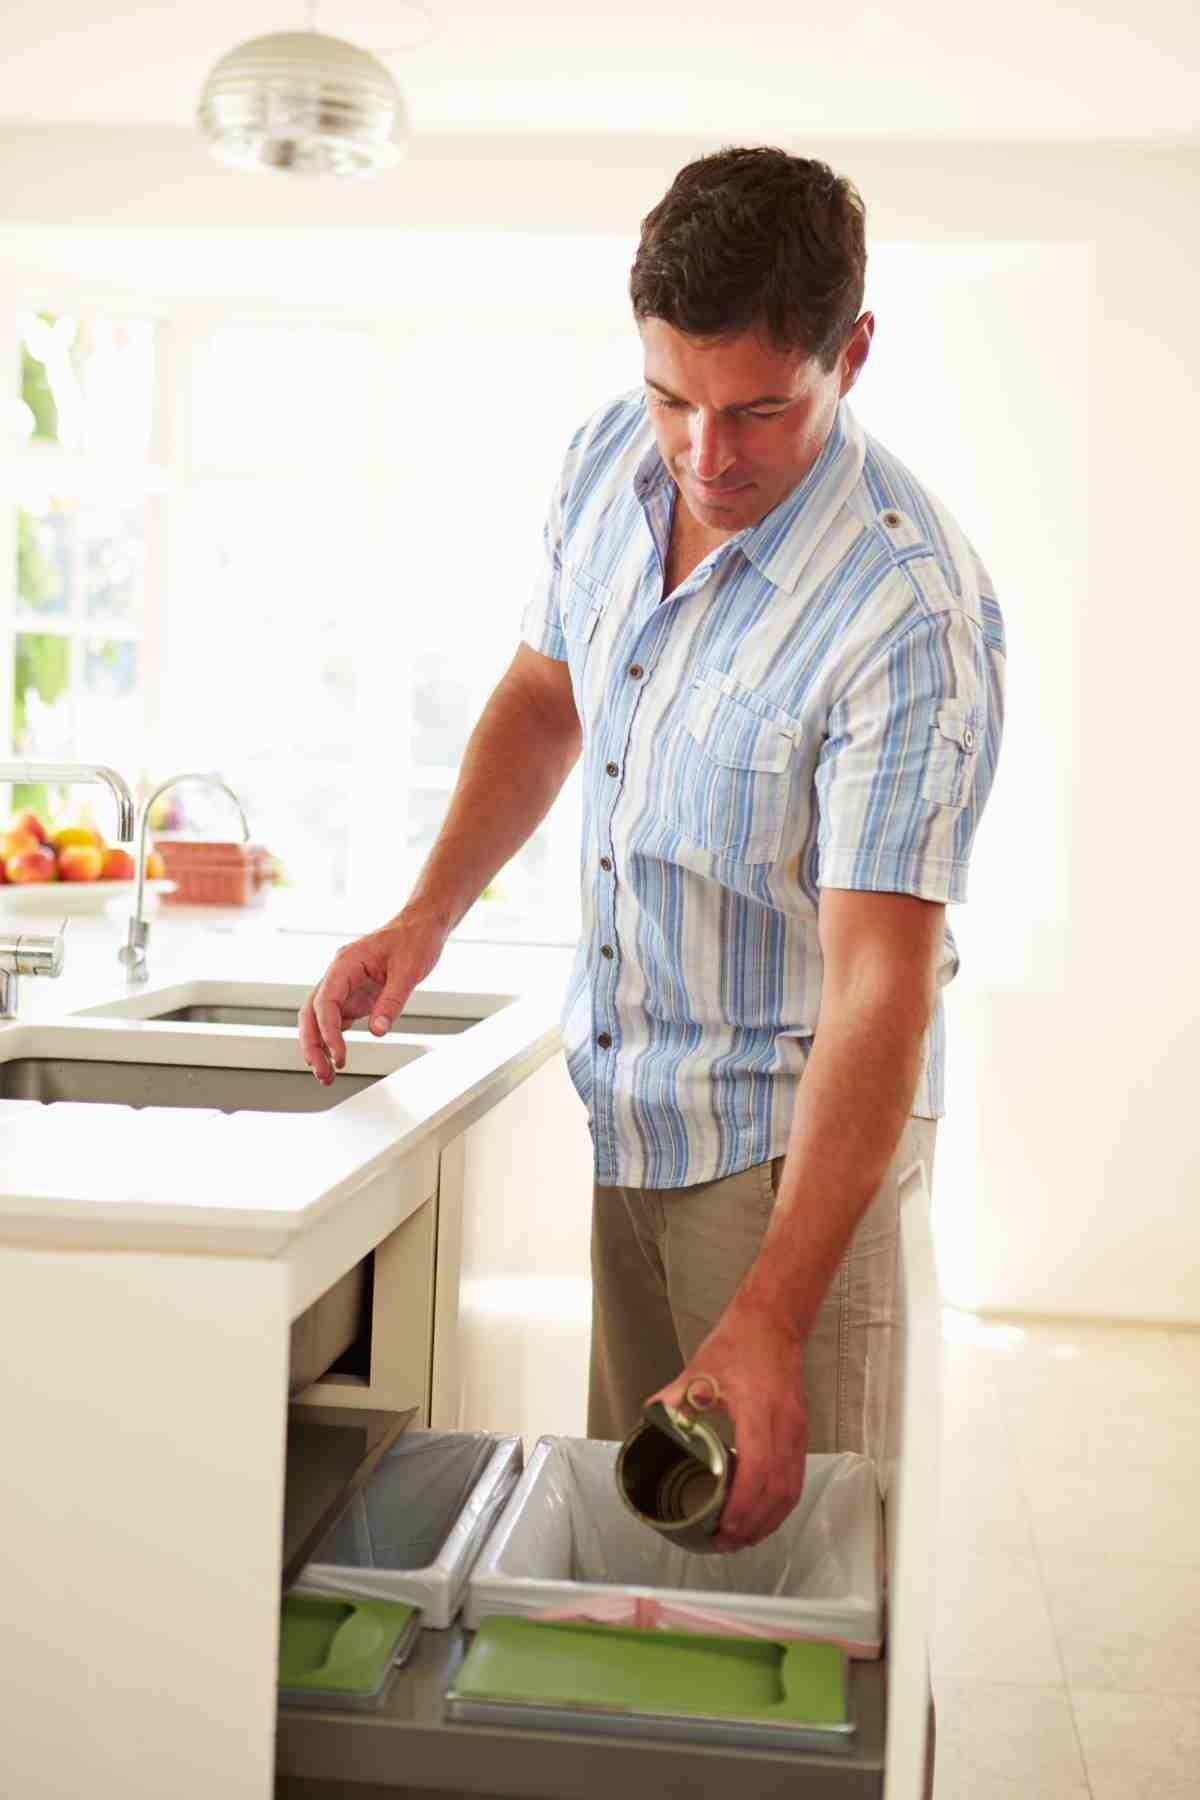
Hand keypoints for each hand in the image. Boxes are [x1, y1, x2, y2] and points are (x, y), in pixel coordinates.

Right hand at [298, 905, 448, 1083]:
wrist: (422, 926)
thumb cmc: (414, 939)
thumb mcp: (409, 971)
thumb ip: (392, 1002)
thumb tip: (377, 1031)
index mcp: (345, 963)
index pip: (325, 1001)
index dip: (328, 1031)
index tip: (339, 1055)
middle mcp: (339, 975)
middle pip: (311, 1013)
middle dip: (312, 1045)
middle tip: (324, 1074)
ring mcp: (345, 986)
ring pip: (319, 1019)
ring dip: (319, 1046)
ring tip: (327, 1076)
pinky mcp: (355, 996)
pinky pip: (335, 1020)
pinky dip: (332, 1040)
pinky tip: (335, 1059)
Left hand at [650, 1298, 809, 1552]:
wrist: (773, 1323)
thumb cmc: (737, 1344)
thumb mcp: (697, 1371)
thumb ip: (673, 1401)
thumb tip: (649, 1425)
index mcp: (757, 1411)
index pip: (757, 1469)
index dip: (743, 1506)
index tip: (723, 1527)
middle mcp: (783, 1426)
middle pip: (777, 1491)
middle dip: (753, 1525)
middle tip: (726, 1543)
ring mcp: (797, 1432)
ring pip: (791, 1490)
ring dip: (769, 1521)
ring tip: (742, 1538)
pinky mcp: (801, 1434)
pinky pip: (796, 1479)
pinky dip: (781, 1505)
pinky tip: (763, 1516)